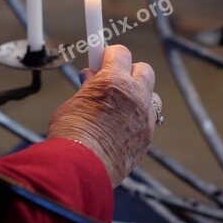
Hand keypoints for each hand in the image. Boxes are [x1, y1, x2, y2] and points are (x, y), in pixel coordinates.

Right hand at [47, 45, 160, 187]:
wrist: (80, 169)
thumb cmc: (70, 136)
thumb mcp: (73, 103)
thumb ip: (88, 88)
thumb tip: (91, 77)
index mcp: (113, 81)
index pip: (121, 52)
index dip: (110, 54)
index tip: (102, 59)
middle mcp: (135, 95)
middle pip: (143, 69)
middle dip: (129, 71)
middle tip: (112, 81)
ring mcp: (145, 117)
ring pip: (152, 95)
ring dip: (139, 96)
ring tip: (120, 107)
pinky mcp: (148, 137)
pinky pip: (149, 119)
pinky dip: (138, 118)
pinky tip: (122, 127)